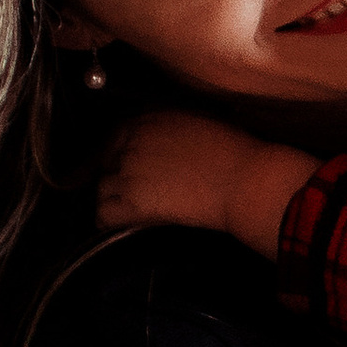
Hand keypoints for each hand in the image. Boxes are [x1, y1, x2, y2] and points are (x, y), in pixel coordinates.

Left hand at [94, 109, 315, 256]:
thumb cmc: (235, 153)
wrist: (245, 180)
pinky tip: (123, 226)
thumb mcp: (199, 123)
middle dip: (116, 176)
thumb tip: (163, 144)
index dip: (118, 155)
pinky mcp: (134, 202)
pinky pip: (103, 214)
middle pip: (106, 162)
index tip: (122, 167)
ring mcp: (129, 172)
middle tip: (134, 192)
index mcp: (149, 120)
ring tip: (132, 210)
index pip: (116, 137)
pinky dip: (109, 222)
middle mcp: (132, 143)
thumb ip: (170, 129)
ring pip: (101, 189)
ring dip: (113, 198)